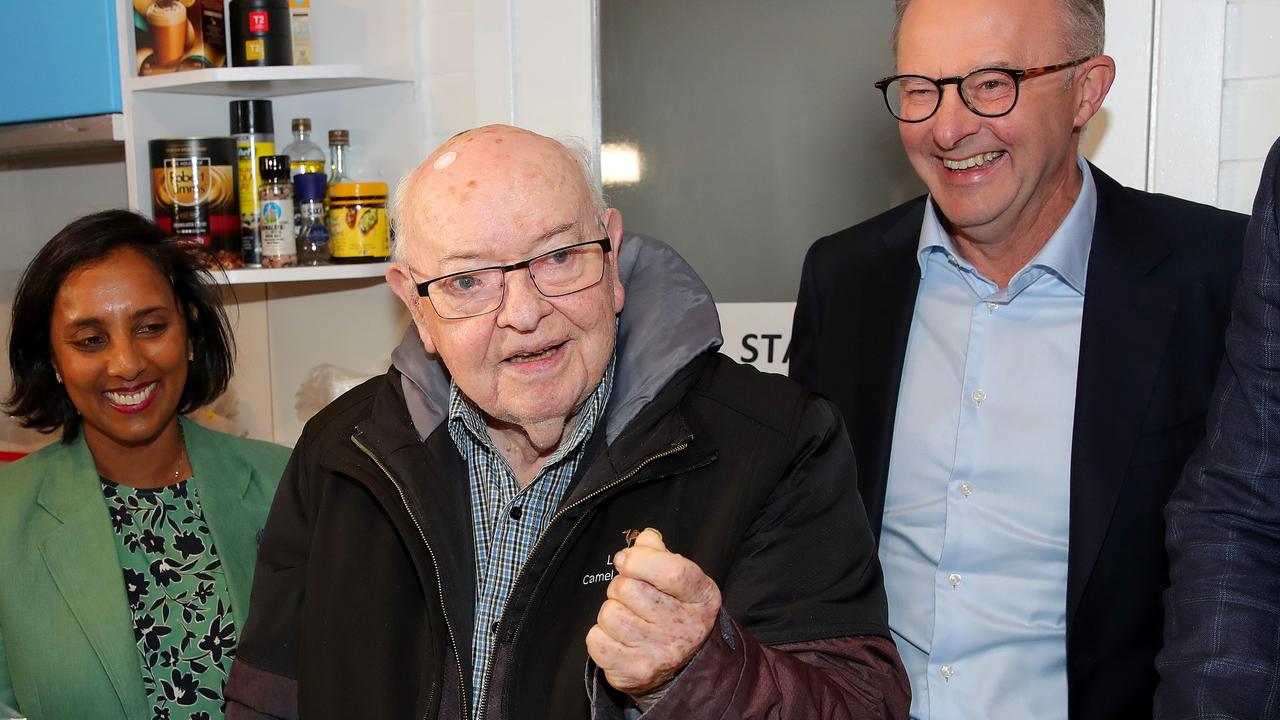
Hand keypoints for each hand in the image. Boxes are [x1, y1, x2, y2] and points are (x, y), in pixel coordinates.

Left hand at [585, 528, 721, 696]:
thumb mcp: (679, 578)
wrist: (681, 665)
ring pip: (609, 614)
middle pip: (629, 589)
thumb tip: (644, 538)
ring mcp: (660, 653)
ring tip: (627, 618)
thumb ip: (659, 553)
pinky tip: (618, 638)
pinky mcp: (634, 672)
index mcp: (700, 597)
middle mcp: (684, 628)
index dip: (640, 559)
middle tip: (632, 596)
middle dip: (621, 586)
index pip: (670, 571)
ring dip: (611, 611)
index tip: (625, 560)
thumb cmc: (674, 610)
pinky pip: (596, 640)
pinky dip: (599, 636)